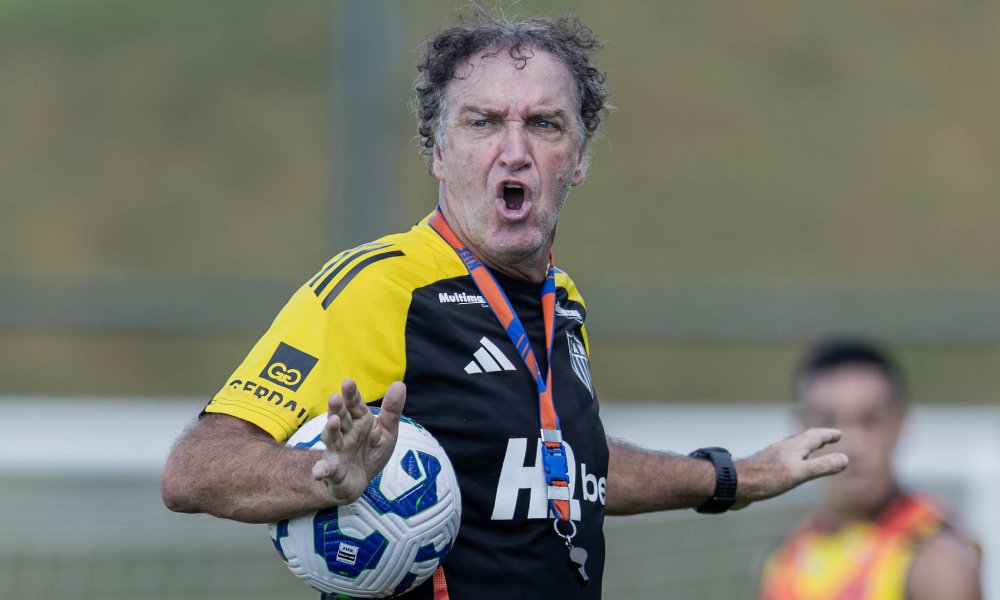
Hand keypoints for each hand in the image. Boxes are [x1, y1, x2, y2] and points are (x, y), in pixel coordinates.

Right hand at [311, 378, 406, 503]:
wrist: (357, 481)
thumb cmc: (371, 452)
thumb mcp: (387, 431)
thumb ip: (392, 410)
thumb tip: (400, 384)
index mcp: (359, 420)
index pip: (355, 404)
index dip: (352, 395)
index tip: (348, 382)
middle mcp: (346, 432)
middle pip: (341, 417)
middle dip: (338, 408)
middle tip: (335, 397)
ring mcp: (337, 450)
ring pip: (332, 438)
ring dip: (331, 430)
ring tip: (332, 421)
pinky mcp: (332, 470)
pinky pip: (326, 469)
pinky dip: (321, 470)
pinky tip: (318, 472)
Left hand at [732, 428, 846, 509]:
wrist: (734, 484)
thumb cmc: (766, 478)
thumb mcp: (798, 474)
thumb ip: (821, 466)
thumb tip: (845, 459)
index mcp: (793, 448)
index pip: (814, 436)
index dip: (828, 435)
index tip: (839, 434)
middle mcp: (784, 449)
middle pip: (804, 440)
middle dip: (818, 439)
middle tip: (829, 438)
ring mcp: (774, 458)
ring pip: (794, 449)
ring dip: (807, 448)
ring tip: (813, 451)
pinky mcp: (766, 469)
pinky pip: (786, 460)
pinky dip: (796, 460)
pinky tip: (790, 469)